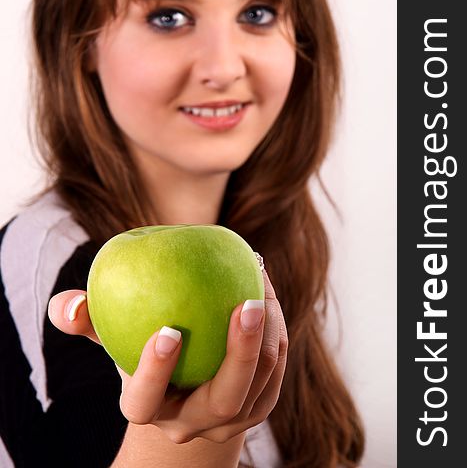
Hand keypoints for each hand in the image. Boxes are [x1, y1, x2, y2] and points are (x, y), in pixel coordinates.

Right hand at [48, 269, 287, 443]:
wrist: (183, 385)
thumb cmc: (141, 347)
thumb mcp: (112, 335)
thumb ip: (86, 319)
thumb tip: (67, 304)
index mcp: (148, 408)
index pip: (144, 401)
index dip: (154, 372)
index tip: (168, 329)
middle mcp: (191, 423)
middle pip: (222, 400)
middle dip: (239, 353)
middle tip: (247, 302)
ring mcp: (229, 421)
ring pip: (258, 384)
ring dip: (267, 334)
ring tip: (262, 287)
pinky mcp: (258, 408)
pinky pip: (275, 373)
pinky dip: (276, 334)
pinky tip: (267, 294)